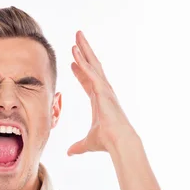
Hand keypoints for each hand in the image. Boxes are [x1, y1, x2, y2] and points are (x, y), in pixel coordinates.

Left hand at [67, 30, 137, 155]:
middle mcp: (102, 91)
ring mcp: (104, 89)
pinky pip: (92, 73)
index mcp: (99, 100)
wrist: (119, 142)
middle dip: (84, 52)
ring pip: (93, 65)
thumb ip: (78, 146)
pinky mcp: (103, 91)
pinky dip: (84, 63)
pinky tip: (75, 53)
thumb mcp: (87, 143)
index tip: (72, 63)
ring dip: (84, 50)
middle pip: (92, 67)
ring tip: (77, 36)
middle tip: (77, 38)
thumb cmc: (107, 141)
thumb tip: (70, 153)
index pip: (87, 82)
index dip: (80, 72)